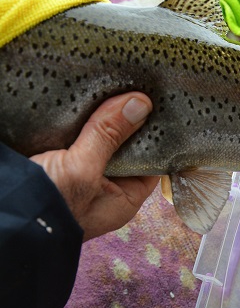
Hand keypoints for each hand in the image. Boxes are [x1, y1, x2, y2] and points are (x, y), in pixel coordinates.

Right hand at [30, 93, 158, 240]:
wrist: (0, 222)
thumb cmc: (47, 208)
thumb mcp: (82, 169)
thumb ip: (109, 136)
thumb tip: (140, 103)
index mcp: (123, 200)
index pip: (152, 162)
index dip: (155, 135)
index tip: (157, 104)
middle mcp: (105, 189)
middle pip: (125, 148)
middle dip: (125, 122)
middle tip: (133, 86)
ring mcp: (80, 177)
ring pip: (98, 141)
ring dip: (100, 119)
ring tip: (111, 86)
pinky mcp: (56, 165)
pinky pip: (74, 139)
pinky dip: (77, 123)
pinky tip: (81, 101)